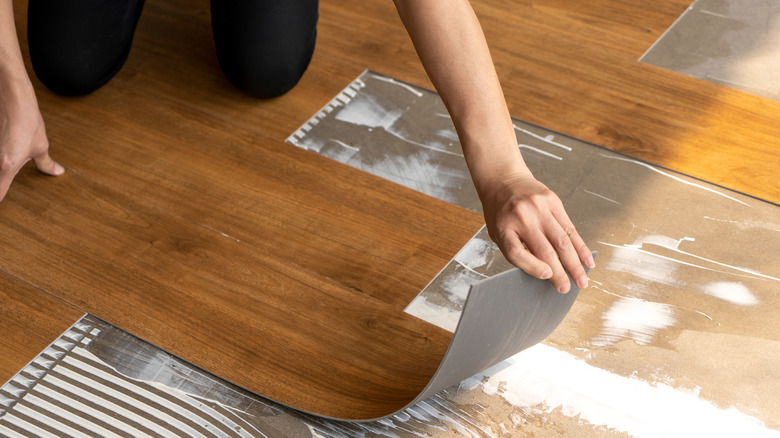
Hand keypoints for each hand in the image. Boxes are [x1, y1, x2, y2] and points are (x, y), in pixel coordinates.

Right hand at [0, 91, 63, 201]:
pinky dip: (0, 157)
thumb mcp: (40, 146)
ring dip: (1, 171)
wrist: (12, 98)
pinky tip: (4, 152)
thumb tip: (56, 172)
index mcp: (6, 166)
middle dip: (1, 184)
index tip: (3, 206)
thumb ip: (46, 163)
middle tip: (7, 181)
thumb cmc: (26, 121)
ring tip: (8, 163)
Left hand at [480, 172, 593, 292]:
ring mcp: (539, 208)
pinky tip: (587, 260)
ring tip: (582, 281)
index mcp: (503, 227)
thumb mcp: (498, 231)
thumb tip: (544, 272)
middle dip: (560, 273)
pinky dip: (580, 246)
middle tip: (568, 290)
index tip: (547, 277)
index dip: (533, 267)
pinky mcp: (553, 201)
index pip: (517, 252)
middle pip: (545, 249)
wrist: (503, 179)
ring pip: (562, 241)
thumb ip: (517, 249)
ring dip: (574, 264)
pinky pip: (570, 228)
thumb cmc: (500, 212)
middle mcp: (522, 217)